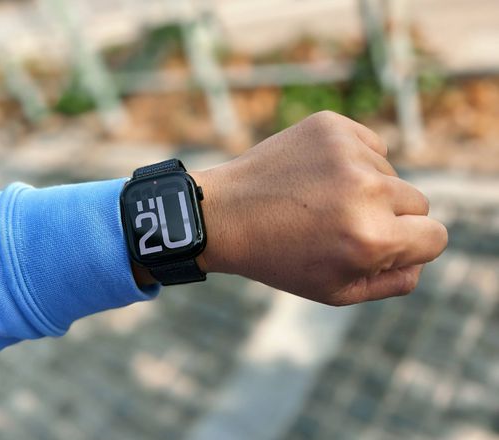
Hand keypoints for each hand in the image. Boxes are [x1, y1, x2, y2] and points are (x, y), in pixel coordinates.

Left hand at [192, 111, 447, 305]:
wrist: (224, 214)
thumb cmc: (278, 258)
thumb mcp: (335, 291)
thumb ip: (392, 282)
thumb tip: (420, 259)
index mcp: (372, 238)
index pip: (435, 237)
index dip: (410, 246)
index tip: (382, 245)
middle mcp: (367, 191)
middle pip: (418, 203)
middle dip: (390, 218)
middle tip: (342, 225)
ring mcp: (348, 153)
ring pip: (389, 174)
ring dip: (366, 188)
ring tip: (319, 202)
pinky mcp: (332, 126)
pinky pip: (370, 146)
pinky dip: (352, 161)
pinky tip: (316, 177)